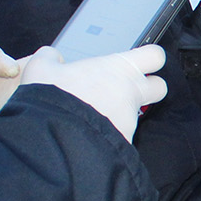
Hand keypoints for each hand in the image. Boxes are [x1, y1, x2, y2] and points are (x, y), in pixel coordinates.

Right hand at [18, 44, 166, 141]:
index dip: (149, 58)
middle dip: (146, 89)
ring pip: (136, 116)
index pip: (154, 55)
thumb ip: (50, 58)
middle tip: (123, 91)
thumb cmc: (53, 98)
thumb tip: (51, 56)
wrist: (53, 138)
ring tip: (91, 119)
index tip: (138, 62)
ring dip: (120, 116)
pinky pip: (122, 138)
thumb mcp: (41, 69)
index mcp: (118, 68)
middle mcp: (131, 93)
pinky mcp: (124, 144)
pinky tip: (88, 137)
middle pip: (159, 87)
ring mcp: (130, 120)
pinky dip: (109, 138)